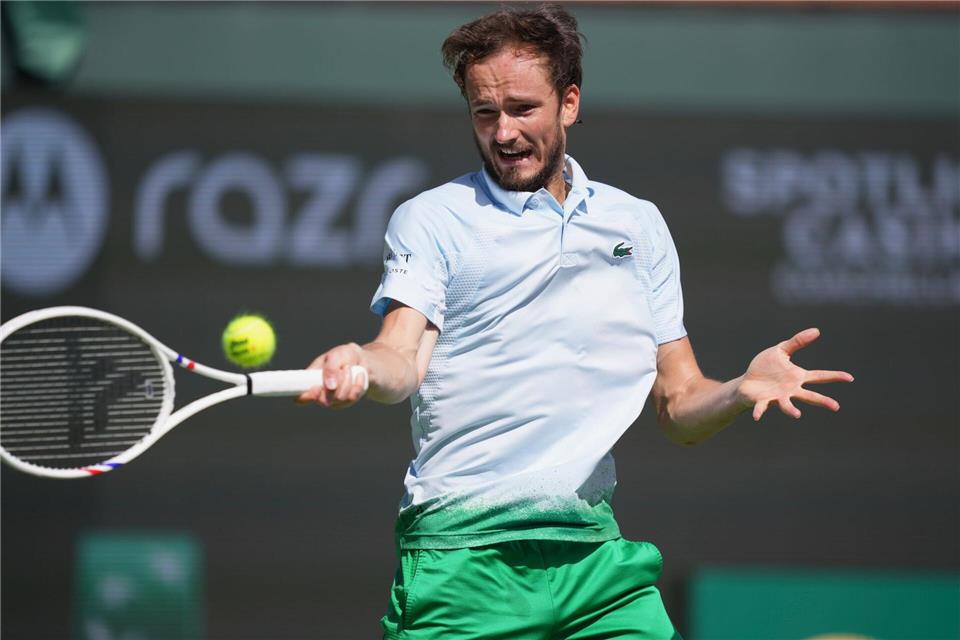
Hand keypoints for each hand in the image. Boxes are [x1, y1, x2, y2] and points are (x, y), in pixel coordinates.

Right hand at [295, 343, 368, 408]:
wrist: (363, 360)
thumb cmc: (345, 355)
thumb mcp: (338, 354)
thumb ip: (330, 368)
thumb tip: (329, 386)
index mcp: (310, 380)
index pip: (300, 397)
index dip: (305, 397)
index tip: (317, 388)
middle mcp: (320, 392)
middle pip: (323, 400)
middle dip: (337, 384)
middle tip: (345, 368)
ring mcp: (333, 399)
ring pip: (339, 399)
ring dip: (348, 382)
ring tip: (350, 369)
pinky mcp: (346, 401)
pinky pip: (352, 398)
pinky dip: (357, 385)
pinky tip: (359, 376)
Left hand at [738, 328, 853, 420]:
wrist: (747, 382)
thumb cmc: (765, 367)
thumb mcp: (780, 350)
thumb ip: (797, 342)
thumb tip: (816, 330)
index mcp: (796, 377)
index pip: (819, 376)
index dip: (835, 376)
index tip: (850, 378)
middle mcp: (790, 390)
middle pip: (810, 396)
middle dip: (823, 401)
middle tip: (836, 407)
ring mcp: (777, 397)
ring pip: (787, 405)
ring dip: (791, 410)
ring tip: (797, 415)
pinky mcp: (762, 401)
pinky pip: (761, 407)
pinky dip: (760, 411)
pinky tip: (756, 417)